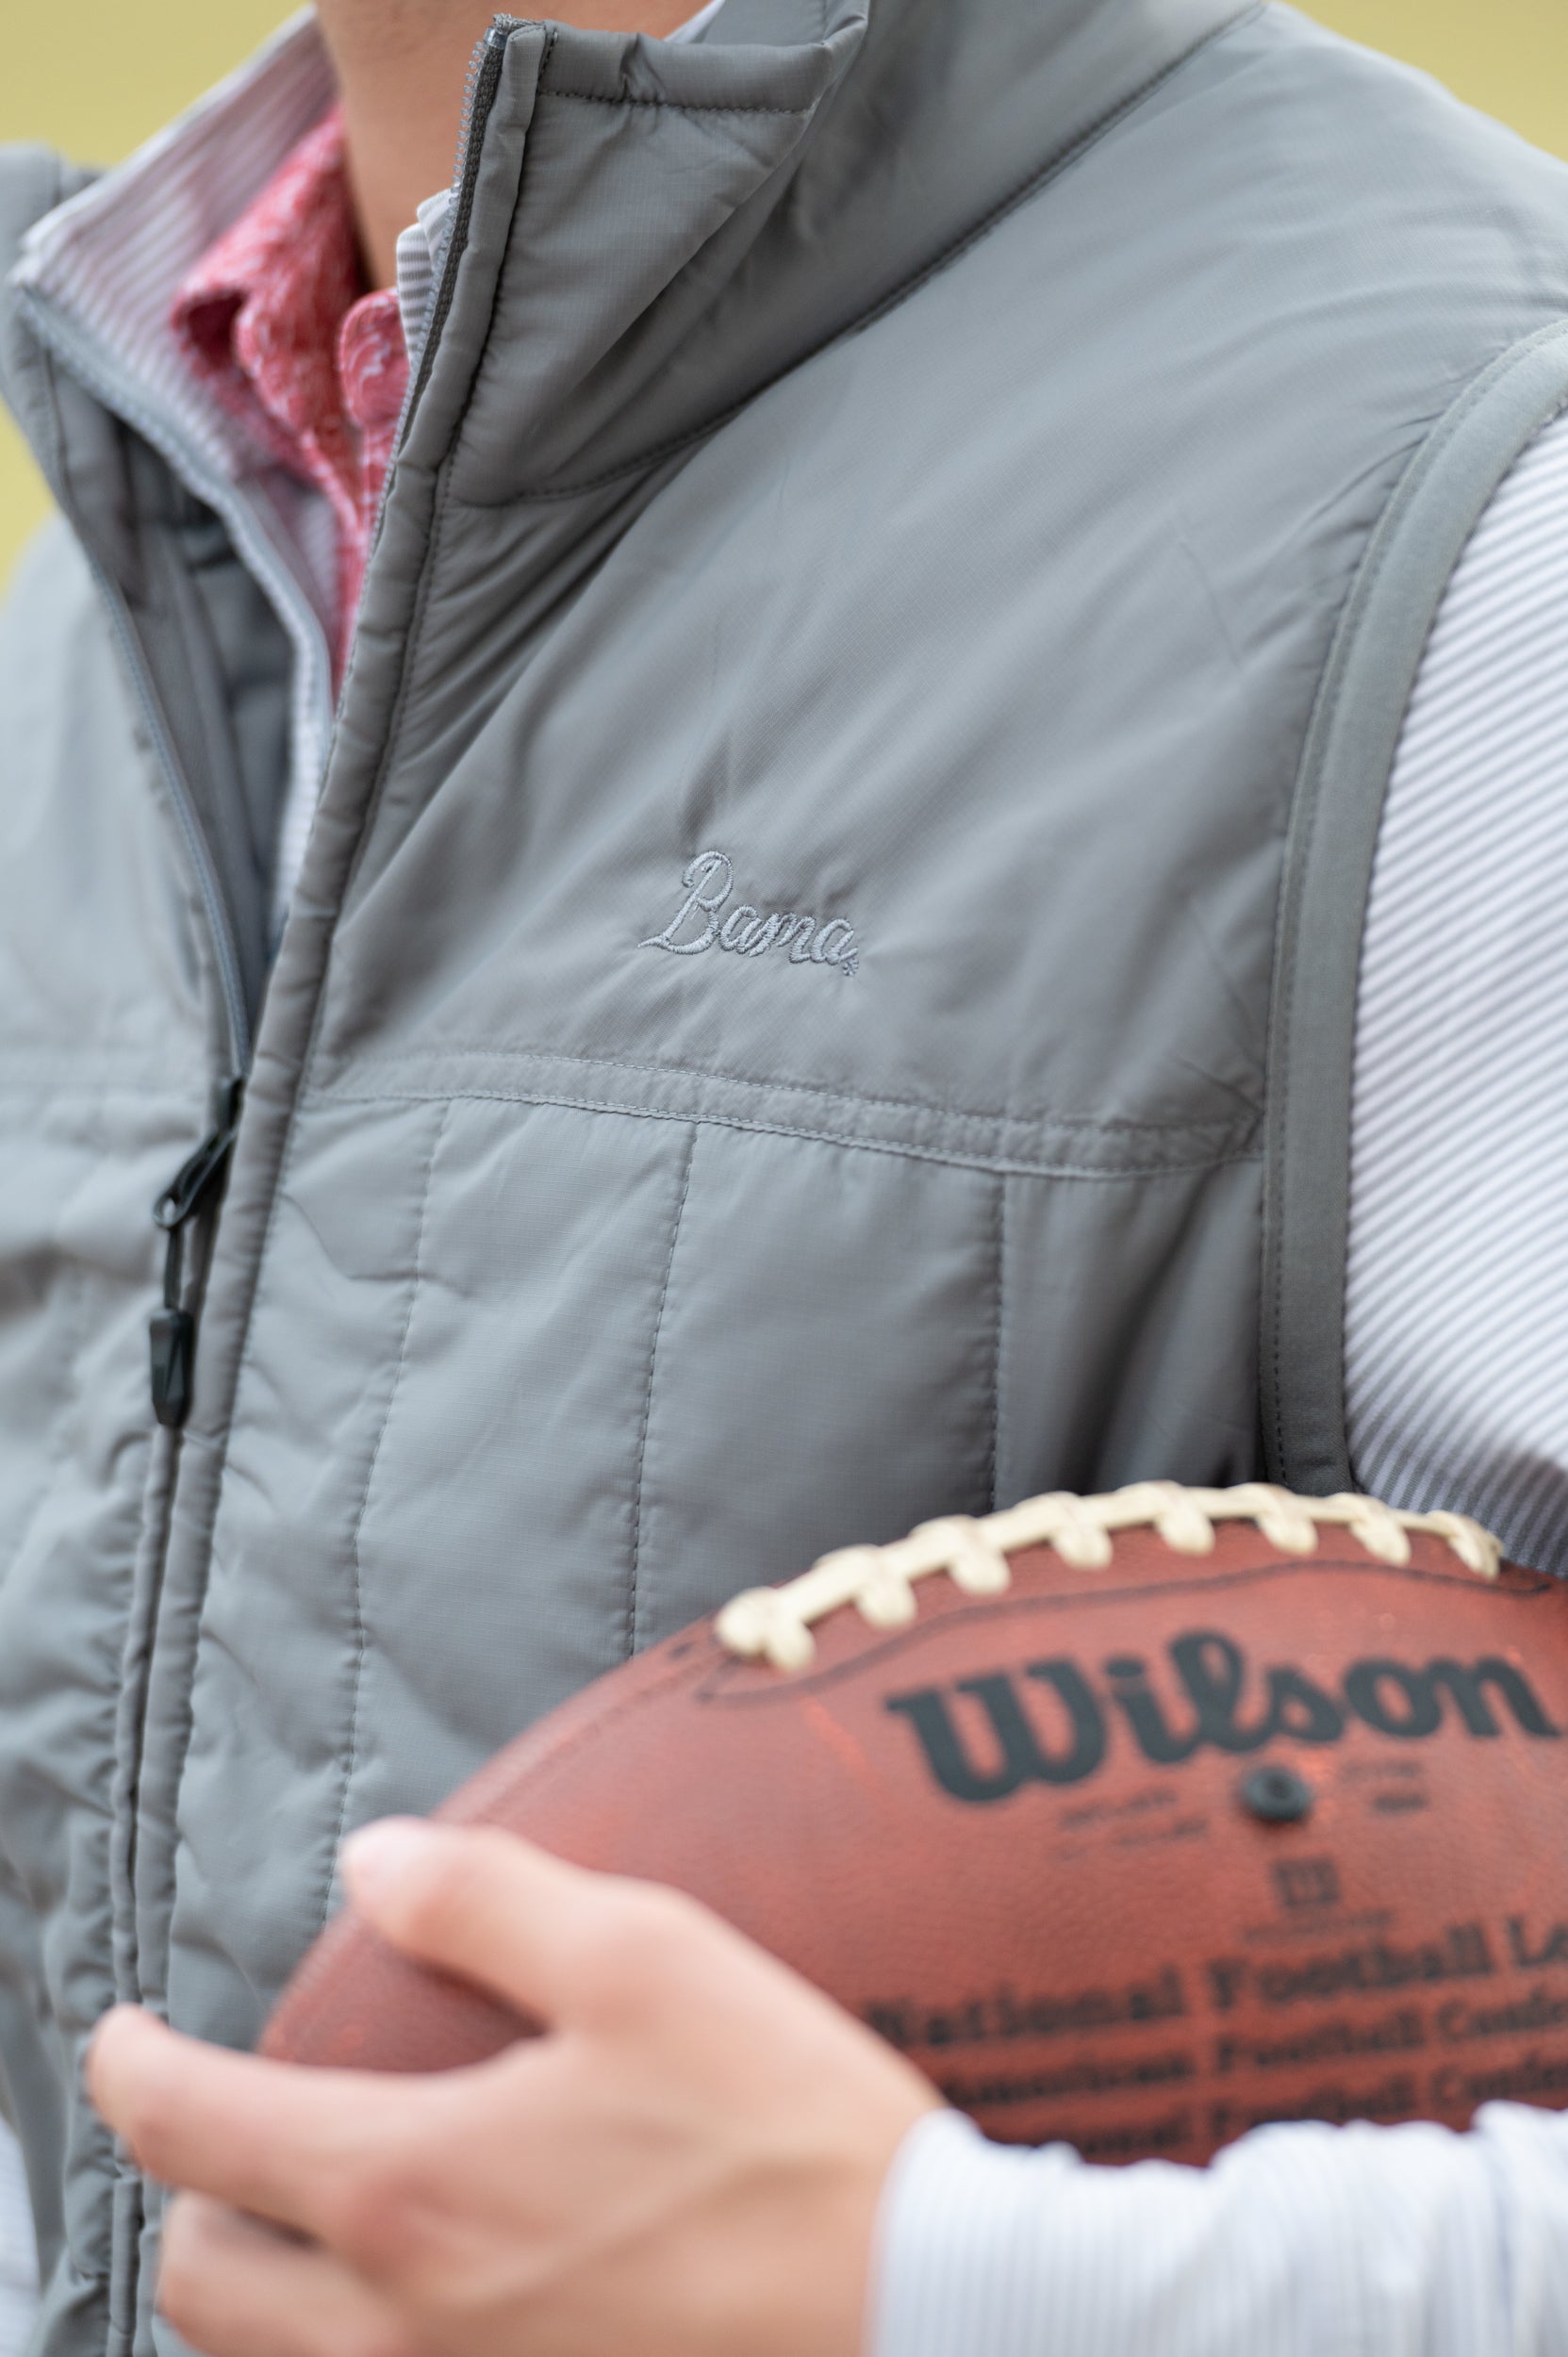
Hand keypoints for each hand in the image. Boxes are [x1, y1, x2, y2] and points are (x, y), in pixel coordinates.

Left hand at [87, 1821, 941, 2356]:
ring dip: (264, 2293)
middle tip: (234, 2131)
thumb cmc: (790, 2138)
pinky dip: (358, 2353)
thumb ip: (488, 1899)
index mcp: (412, 2190)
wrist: (919, 2319)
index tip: (123, 2036)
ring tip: (324, 2217)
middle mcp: (403, 2329)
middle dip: (188, 2200)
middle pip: (201, 2289)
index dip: (131, 2071)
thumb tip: (375, 1861)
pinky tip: (438, 2293)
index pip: (195, 2132)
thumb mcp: (647, 1963)